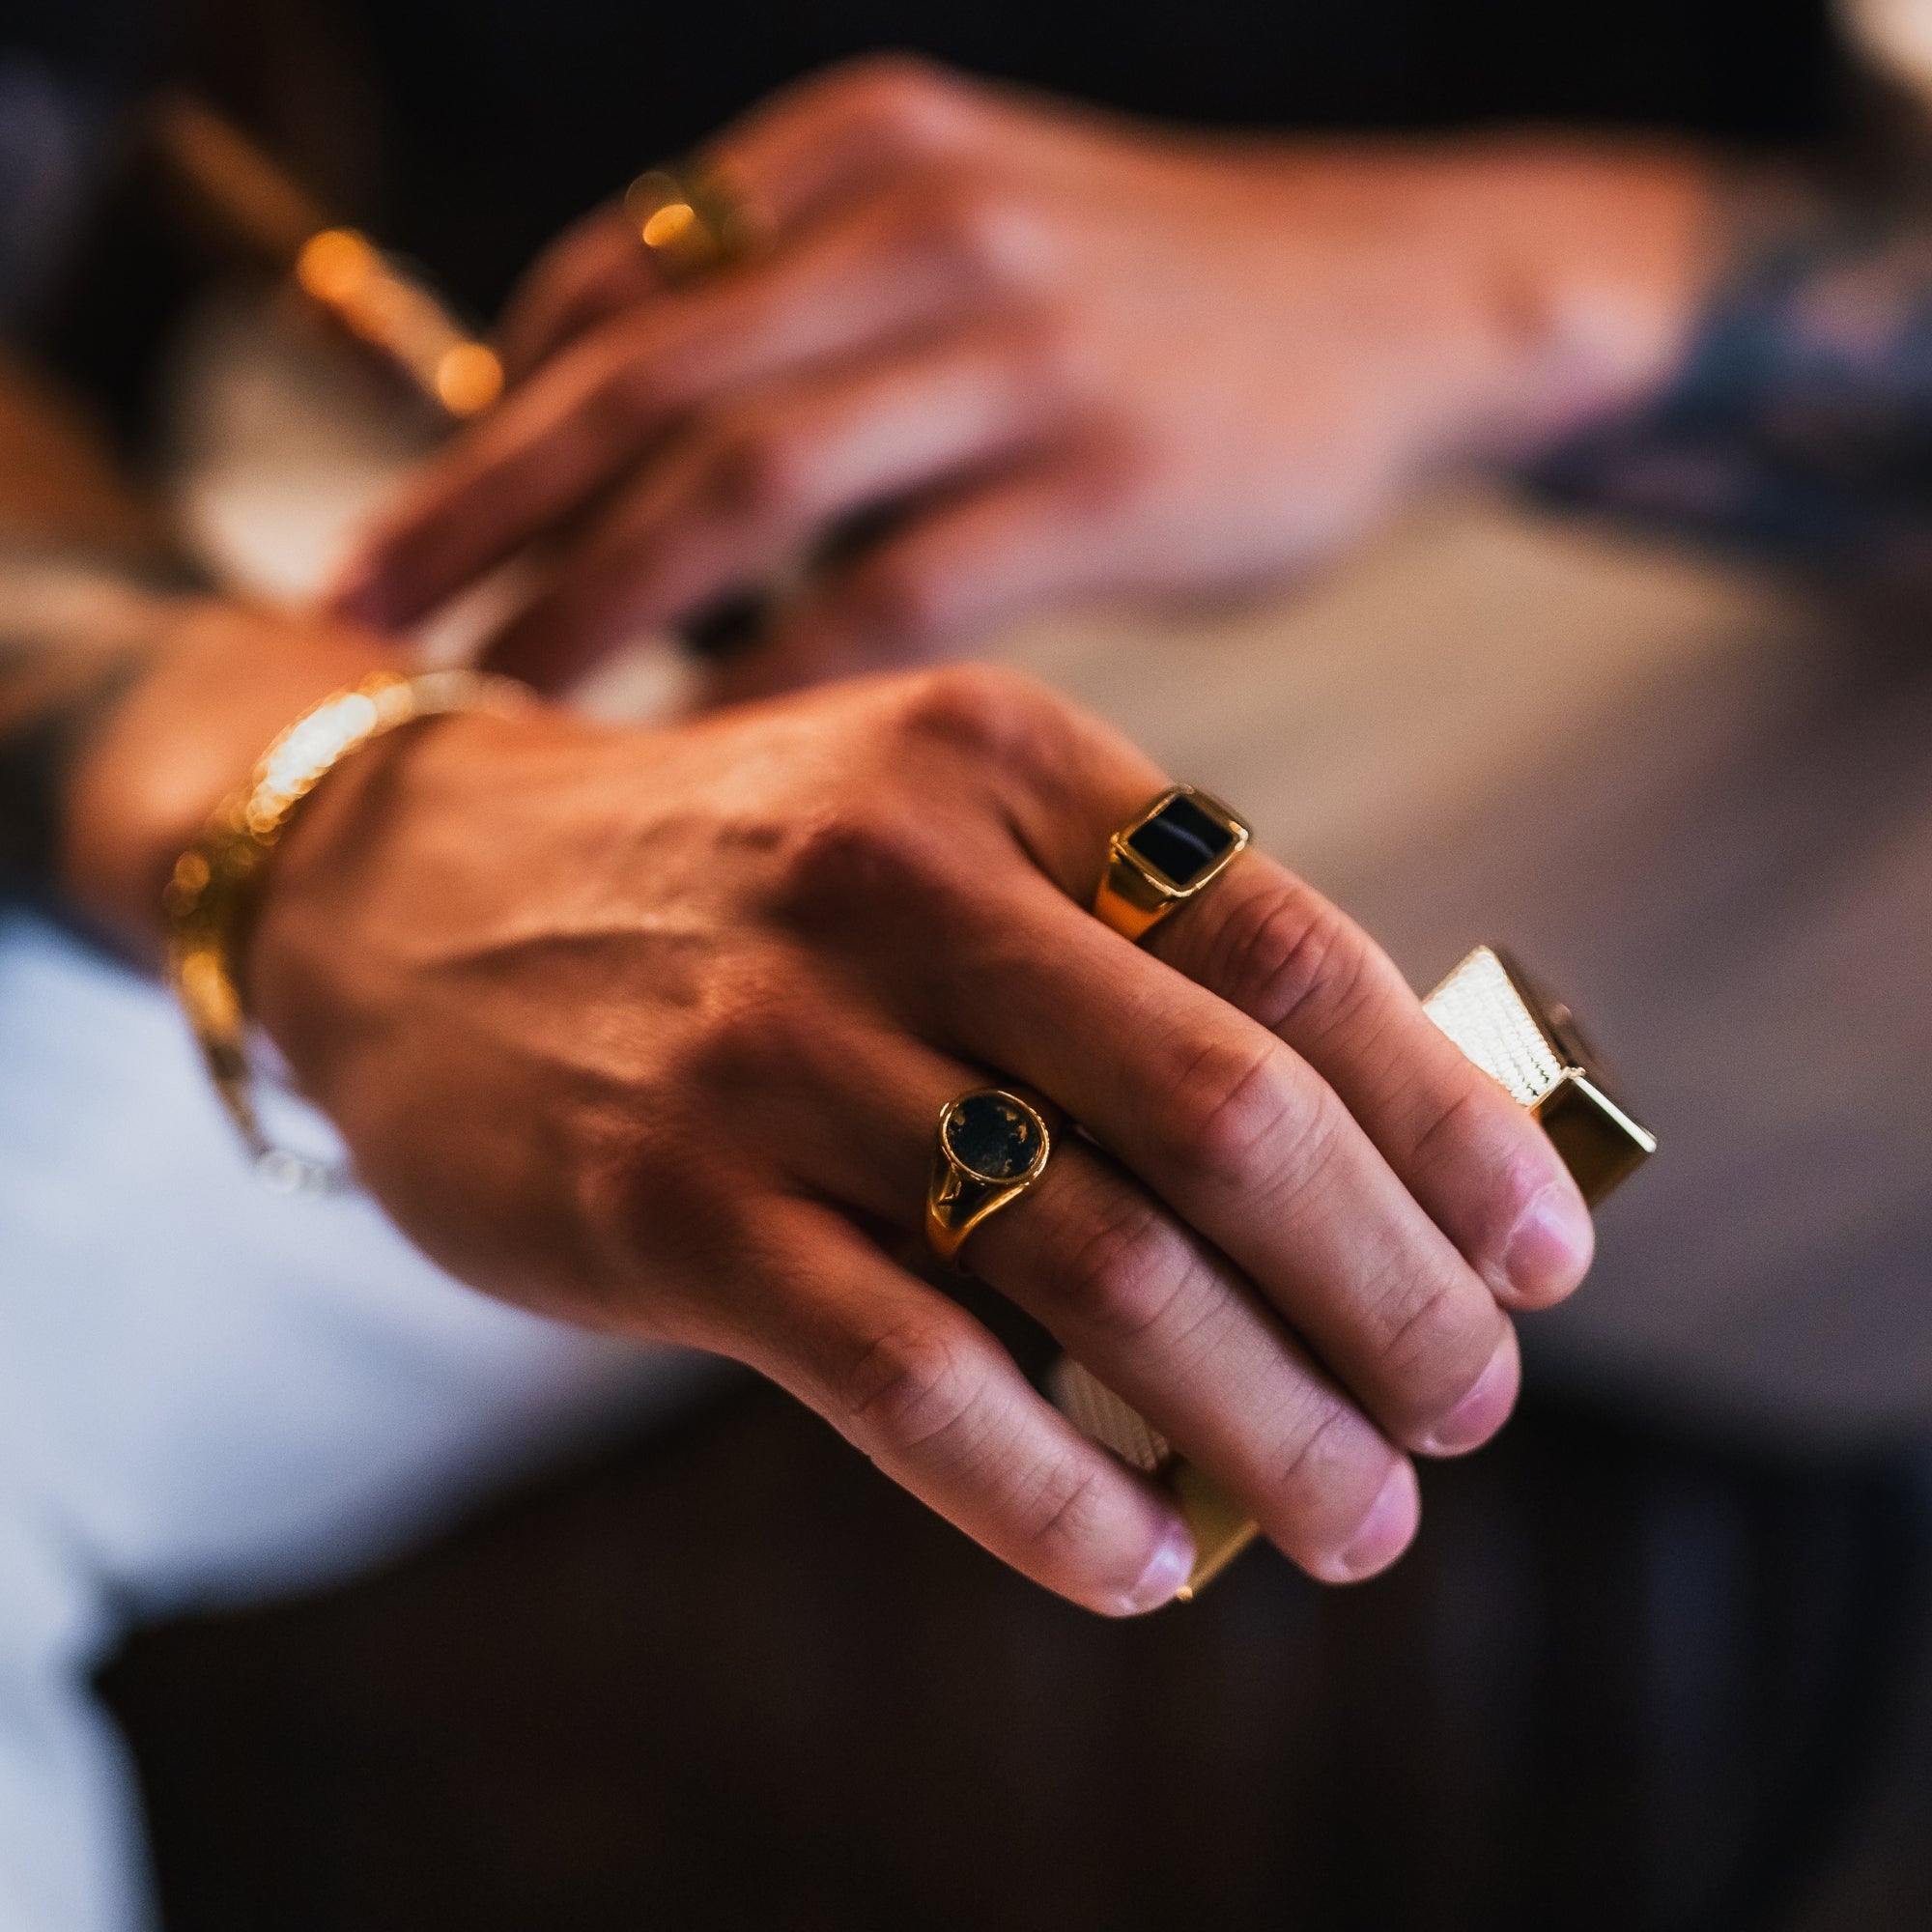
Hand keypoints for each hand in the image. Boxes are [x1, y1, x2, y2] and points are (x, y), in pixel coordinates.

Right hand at [242, 655, 1592, 1612]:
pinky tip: (1140, 1557)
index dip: (1444, 1124)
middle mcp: (899, 878)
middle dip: (1390, 1292)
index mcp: (1008, 768)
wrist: (411, 888)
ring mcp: (773, 1042)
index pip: (1293, 954)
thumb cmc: (730, 881)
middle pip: (1227, 1118)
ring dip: (1263, 1418)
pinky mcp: (664, 1199)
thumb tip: (1349, 1177)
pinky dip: (1054, 1494)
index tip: (1537, 1257)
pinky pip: (912, 1381)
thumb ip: (1113, 967)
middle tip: (1468, 1409)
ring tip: (1356, 1513)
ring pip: (1093, 1266)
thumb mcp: (927, 830)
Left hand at [334, 55, 1714, 694]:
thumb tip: (625, 441)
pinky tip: (703, 756)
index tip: (399, 543)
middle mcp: (918, 224)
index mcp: (861, 154)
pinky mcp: (1109, 475)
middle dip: (474, 513)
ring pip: (740, 483)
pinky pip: (893, 594)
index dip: (483, 425)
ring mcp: (1017, 344)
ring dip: (593, 604)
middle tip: (351, 628)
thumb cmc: (1163, 304)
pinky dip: (777, 678)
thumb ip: (801, 315)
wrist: (1411, 300)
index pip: (609, 289)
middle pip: (634, 380)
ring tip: (489, 708)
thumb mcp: (969, 235)